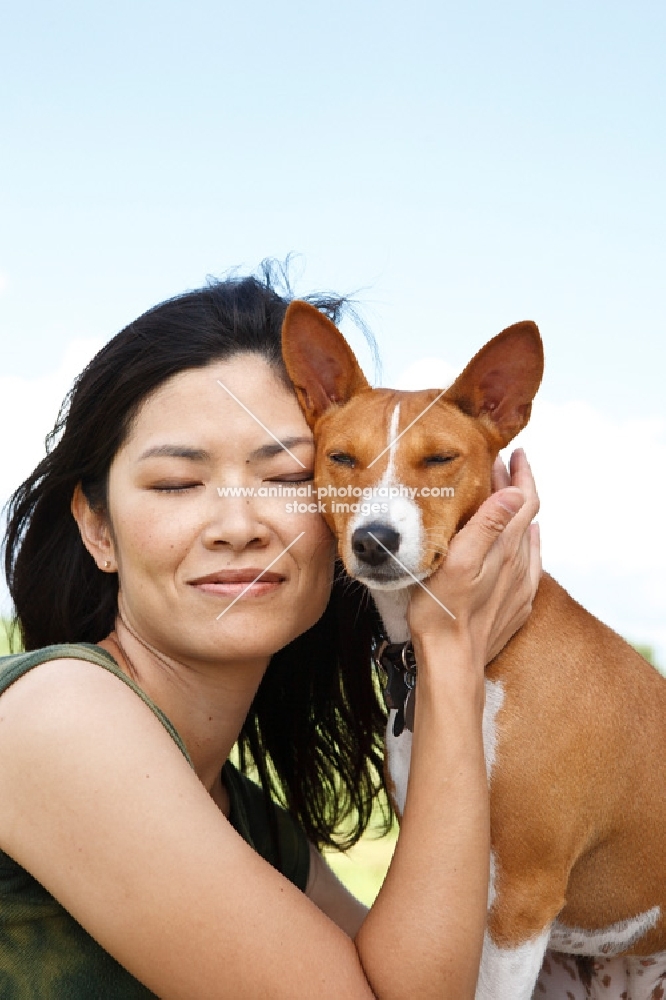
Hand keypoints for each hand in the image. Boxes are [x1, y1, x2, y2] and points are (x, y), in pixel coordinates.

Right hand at [407, 448, 540, 668]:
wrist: (452, 663)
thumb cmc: (442, 613)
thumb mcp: (457, 561)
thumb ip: (487, 526)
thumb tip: (515, 492)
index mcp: (505, 549)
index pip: (523, 501)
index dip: (521, 475)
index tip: (514, 453)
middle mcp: (518, 565)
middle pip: (525, 515)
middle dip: (515, 487)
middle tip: (502, 465)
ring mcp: (519, 586)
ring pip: (527, 539)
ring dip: (517, 514)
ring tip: (505, 496)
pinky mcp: (515, 605)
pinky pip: (528, 565)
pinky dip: (525, 543)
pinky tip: (520, 544)